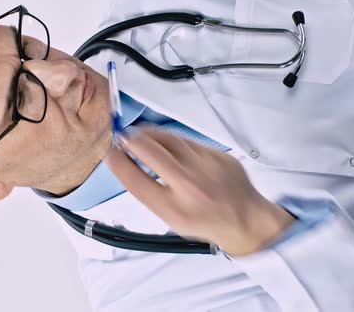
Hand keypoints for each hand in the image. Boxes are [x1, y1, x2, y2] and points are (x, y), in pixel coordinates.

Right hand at [105, 127, 295, 255]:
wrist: (243, 220)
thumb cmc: (201, 220)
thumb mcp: (170, 216)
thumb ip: (149, 191)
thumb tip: (127, 160)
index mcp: (173, 209)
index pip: (134, 179)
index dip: (117, 161)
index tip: (110, 152)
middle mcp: (189, 187)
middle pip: (148, 150)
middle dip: (130, 140)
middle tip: (123, 137)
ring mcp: (206, 168)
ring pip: (168, 139)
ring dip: (149, 134)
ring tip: (140, 134)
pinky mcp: (217, 155)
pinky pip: (187, 141)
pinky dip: (172, 140)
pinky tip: (166, 143)